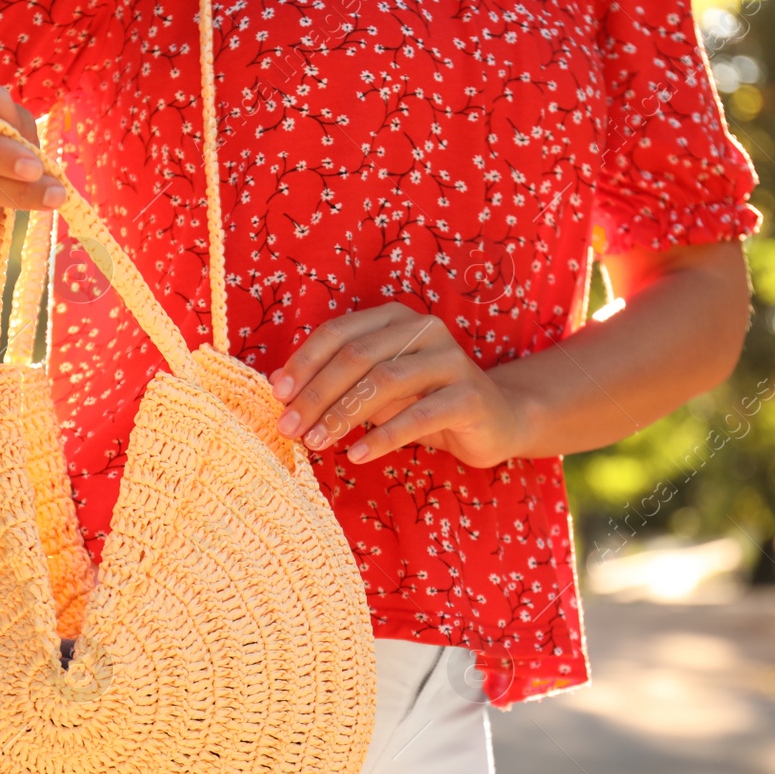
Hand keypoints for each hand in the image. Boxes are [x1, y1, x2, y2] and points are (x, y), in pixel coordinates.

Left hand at [267, 302, 525, 467]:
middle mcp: (424, 329)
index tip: (278, 397)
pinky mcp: (470, 395)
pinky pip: (418, 416)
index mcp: (395, 318)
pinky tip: (356, 455)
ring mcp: (450, 360)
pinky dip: (382, 436)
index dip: (304, 363)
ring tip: (316, 443)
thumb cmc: (424, 402)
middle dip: (317, 395)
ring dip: (343, 415)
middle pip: (357, 357)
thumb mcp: (375, 391)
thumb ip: (334, 382)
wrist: (497, 419)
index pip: (338, 333)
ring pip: (384, 382)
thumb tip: (277, 384)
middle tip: (289, 428)